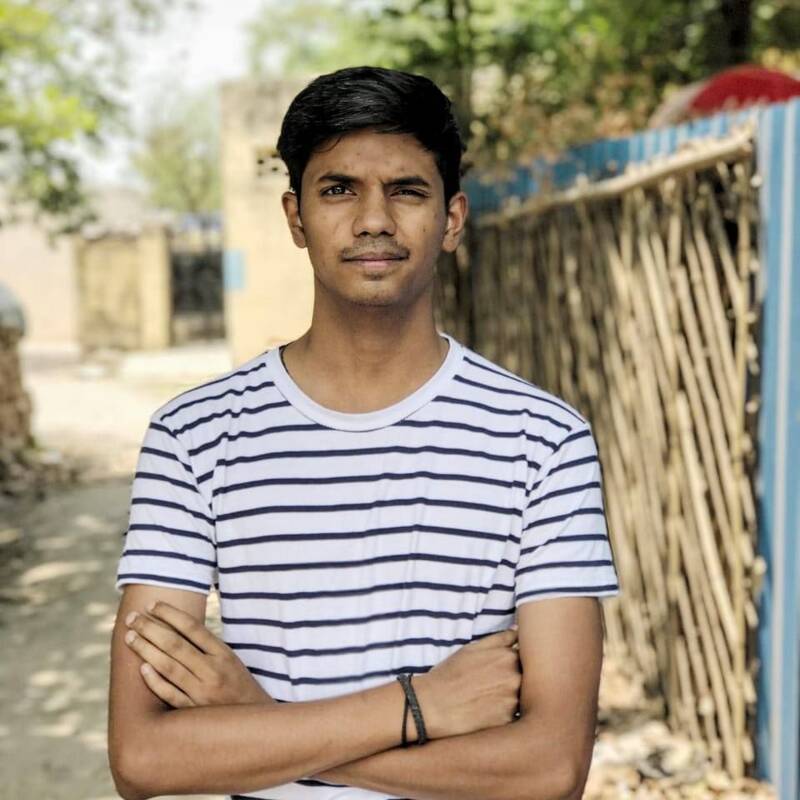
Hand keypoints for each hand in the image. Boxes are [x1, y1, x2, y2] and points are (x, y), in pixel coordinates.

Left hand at [123, 600, 272, 707]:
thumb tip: (174, 626)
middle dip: (150, 629)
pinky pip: (170, 694)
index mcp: (223, 653)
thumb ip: (206, 645)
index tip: (152, 605)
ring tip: (130, 637)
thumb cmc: (238, 684)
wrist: (253, 720)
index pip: (192, 627)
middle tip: (132, 618)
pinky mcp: (193, 712)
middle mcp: (212, 671)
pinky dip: (155, 681)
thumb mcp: (230, 659)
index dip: (170, 614)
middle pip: (175, 645)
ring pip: (168, 667)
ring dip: (146, 650)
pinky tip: (141, 668)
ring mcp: (201, 693)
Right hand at [412, 626, 520, 739]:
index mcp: (509, 656)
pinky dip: (504, 711)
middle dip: (514, 678)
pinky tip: (487, 710)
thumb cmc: (451, 673)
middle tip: (492, 683)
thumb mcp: (473, 648)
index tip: (501, 666)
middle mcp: (516, 677)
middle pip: (526, 676)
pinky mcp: (508, 720)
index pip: (526, 656)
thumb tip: (518, 631)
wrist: (433, 705)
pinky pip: (513, 713)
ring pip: (521, 696)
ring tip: (488, 697)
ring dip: (511, 696)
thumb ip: (500, 639)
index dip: (514, 661)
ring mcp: (514, 700)